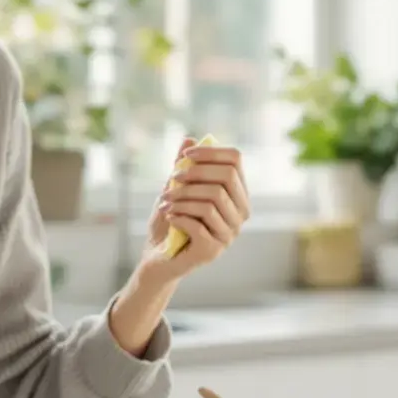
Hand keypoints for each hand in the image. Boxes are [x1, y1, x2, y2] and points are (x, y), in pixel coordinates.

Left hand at [137, 136, 250, 284]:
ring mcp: (228, 234)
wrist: (158, 259)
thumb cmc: (170, 221)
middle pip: (226, 178)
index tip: (185, 155)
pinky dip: (178, 215)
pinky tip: (168, 215)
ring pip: (211, 201)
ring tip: (164, 200)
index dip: (211, 151)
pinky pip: (198, 224)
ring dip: (182, 196)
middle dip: (195, 173)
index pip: (235, 160)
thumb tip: (189, 139)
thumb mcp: (174, 189)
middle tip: (172, 178)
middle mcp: (240, 214)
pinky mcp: (212, 250)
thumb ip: (183, 166)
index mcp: (236, 194)